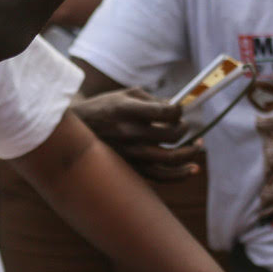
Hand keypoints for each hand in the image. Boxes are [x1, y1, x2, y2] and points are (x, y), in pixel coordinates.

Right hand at [71, 88, 202, 180]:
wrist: (74, 133)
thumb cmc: (103, 109)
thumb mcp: (123, 95)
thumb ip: (151, 100)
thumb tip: (176, 108)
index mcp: (126, 110)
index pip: (166, 112)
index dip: (179, 109)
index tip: (179, 108)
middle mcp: (129, 133)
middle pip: (172, 133)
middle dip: (184, 127)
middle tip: (184, 124)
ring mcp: (130, 153)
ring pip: (172, 158)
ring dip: (191, 151)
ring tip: (198, 145)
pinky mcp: (132, 168)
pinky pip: (162, 176)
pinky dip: (182, 174)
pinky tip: (193, 167)